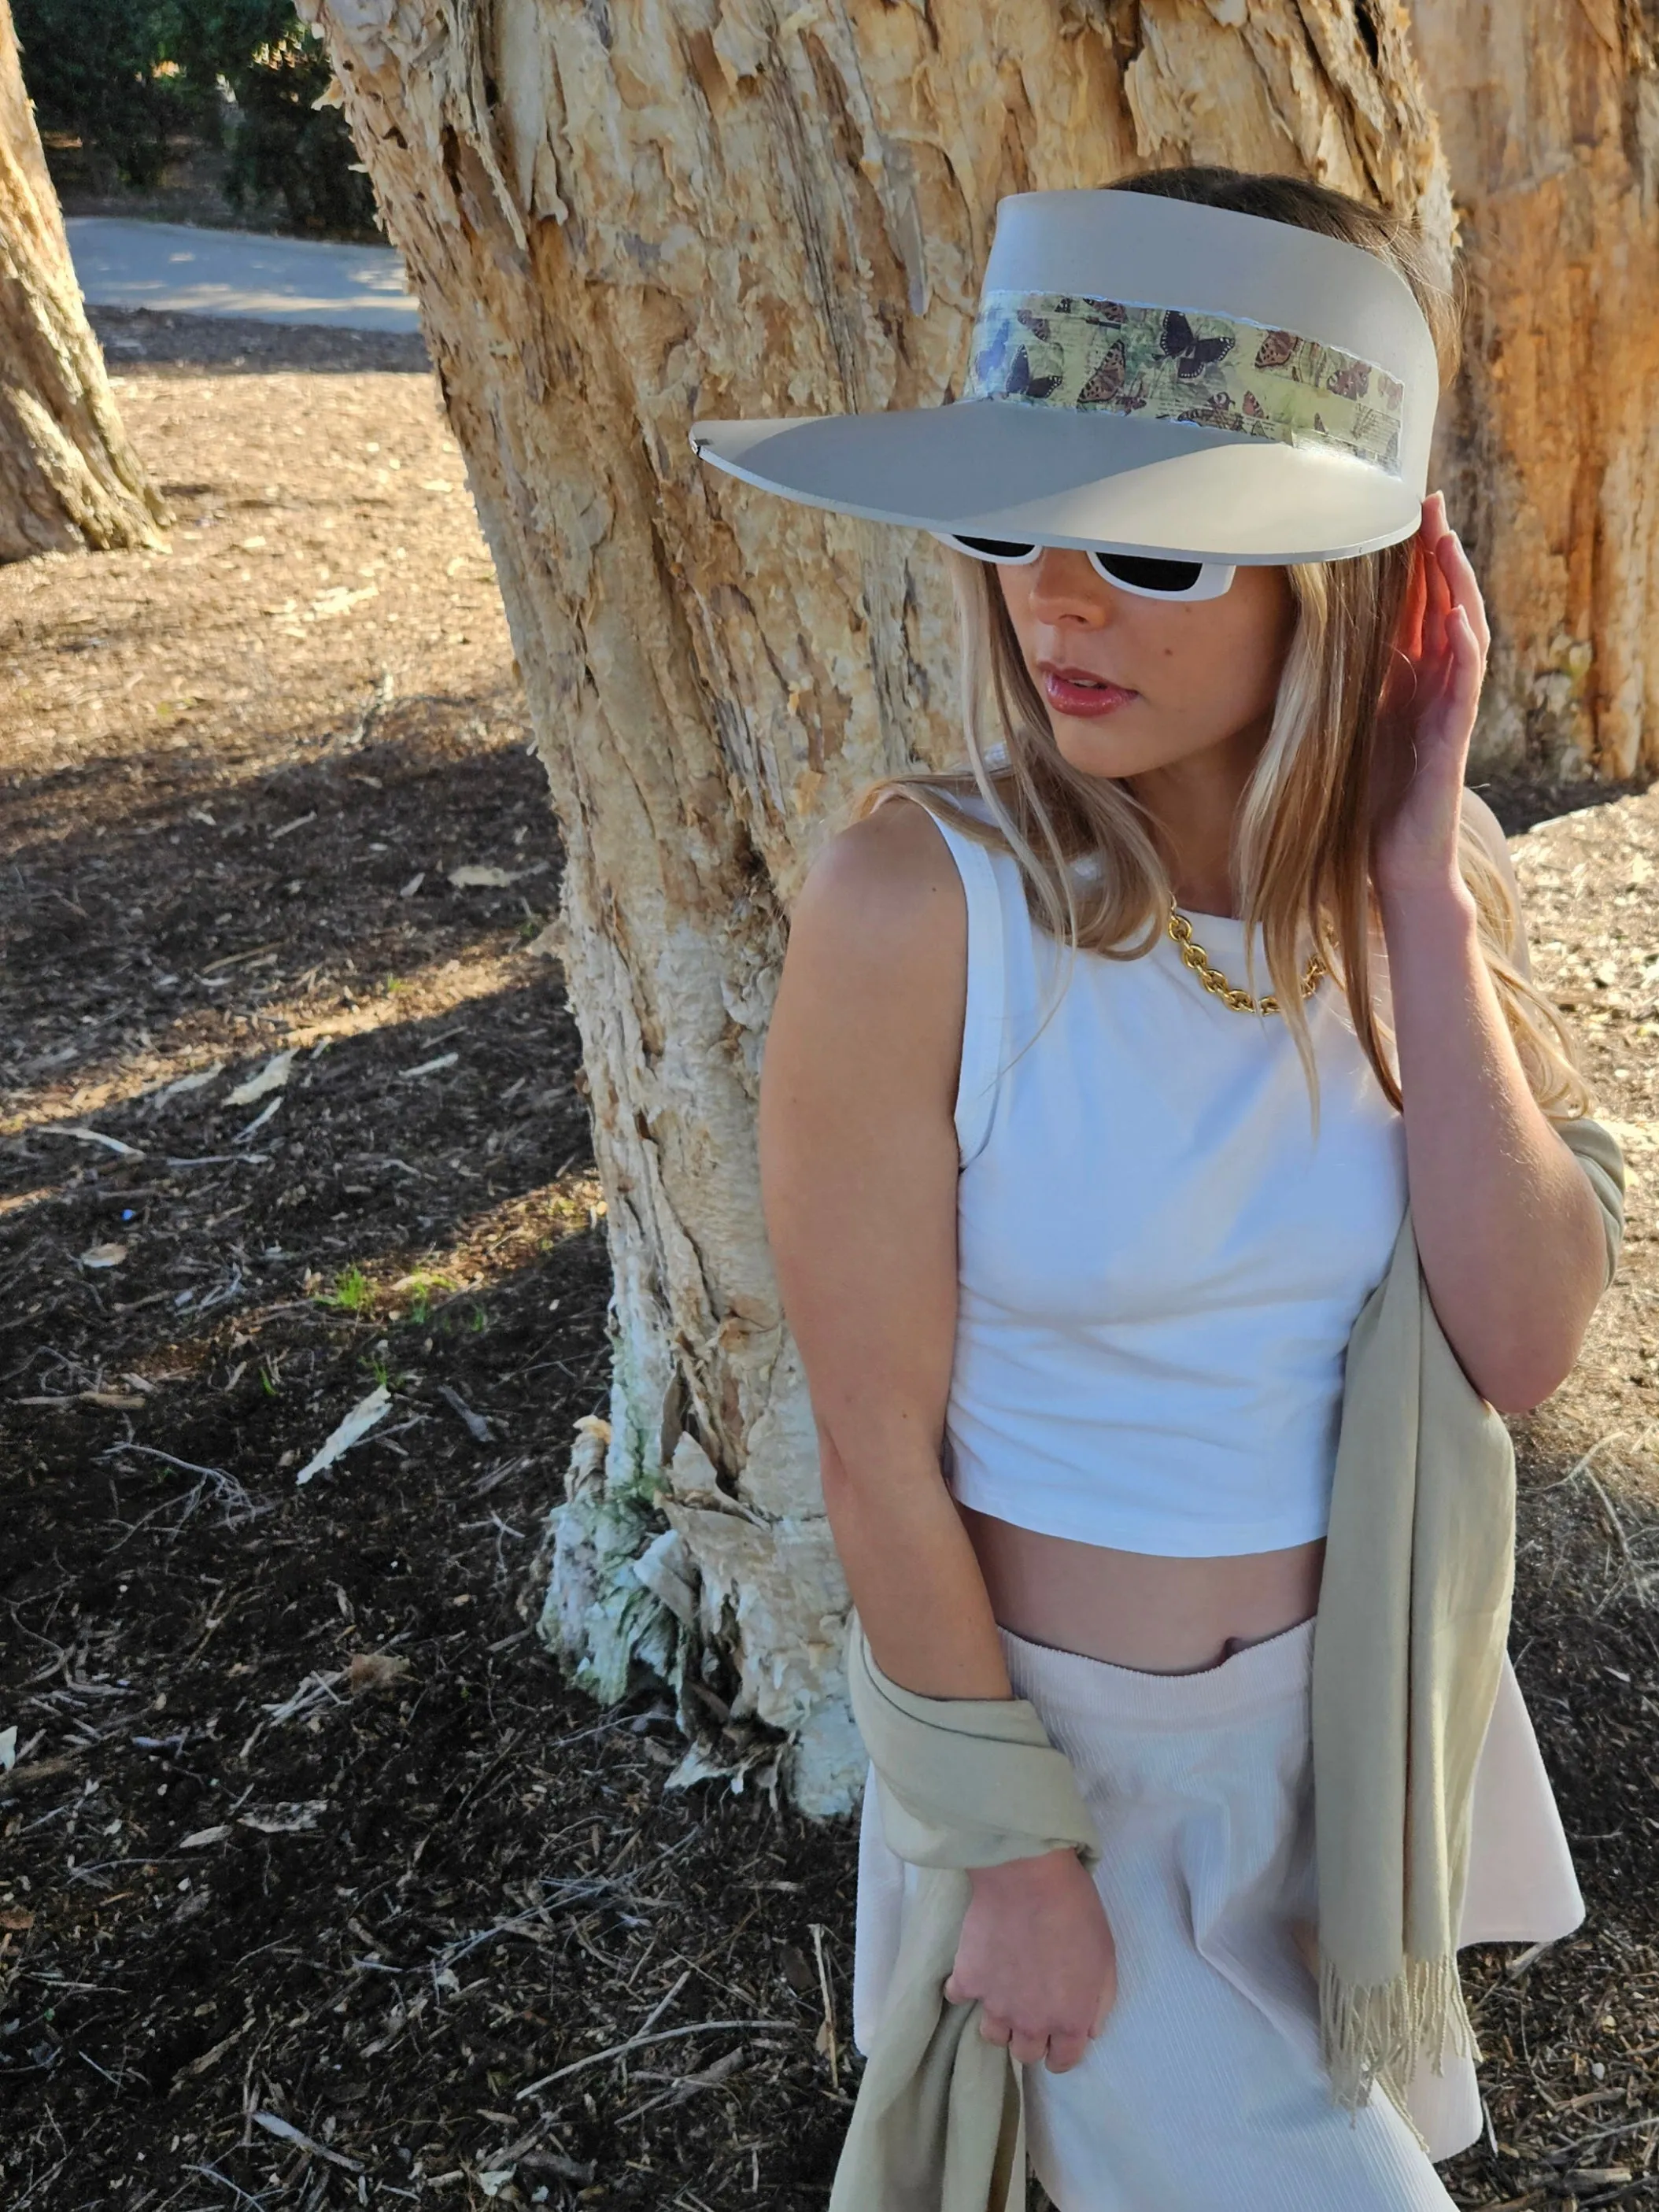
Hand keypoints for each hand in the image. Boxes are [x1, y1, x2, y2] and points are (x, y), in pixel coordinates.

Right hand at [943, 1845, 1116, 2072]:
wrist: (1029, 1877)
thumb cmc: (1076, 1912)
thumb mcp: (1107, 1959)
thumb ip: (1099, 2003)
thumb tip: (1088, 2030)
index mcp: (1068, 2020)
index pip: (1063, 2062)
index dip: (1061, 2051)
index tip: (1058, 2036)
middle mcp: (1030, 2023)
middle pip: (1025, 2053)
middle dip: (1031, 2036)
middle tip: (1032, 2006)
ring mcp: (995, 2004)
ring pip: (992, 2035)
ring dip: (1000, 2019)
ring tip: (1003, 1991)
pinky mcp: (966, 1979)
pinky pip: (959, 1996)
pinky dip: (965, 1987)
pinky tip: (976, 1967)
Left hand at [1369, 490, 1490, 906]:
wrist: (1391, 864)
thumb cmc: (1366, 803)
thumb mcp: (1343, 730)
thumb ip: (1336, 689)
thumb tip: (1292, 648)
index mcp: (1406, 683)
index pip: (1412, 609)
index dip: (1408, 562)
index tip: (1396, 513)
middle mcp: (1432, 689)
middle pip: (1441, 606)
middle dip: (1436, 554)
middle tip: (1427, 501)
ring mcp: (1447, 712)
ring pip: (1462, 634)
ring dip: (1456, 585)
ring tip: (1446, 540)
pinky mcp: (1452, 741)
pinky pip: (1464, 685)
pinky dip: (1464, 646)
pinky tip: (1457, 616)